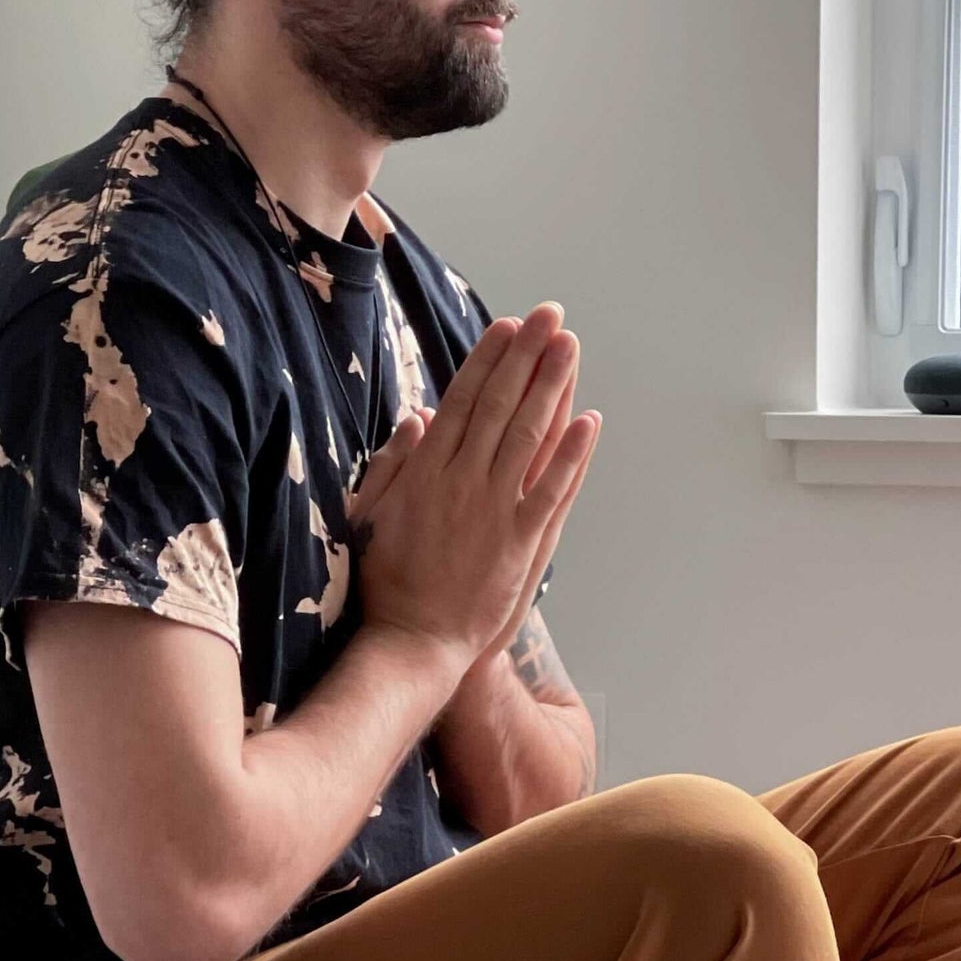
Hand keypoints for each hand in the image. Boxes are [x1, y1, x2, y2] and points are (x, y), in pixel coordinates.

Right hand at [345, 303, 600, 669]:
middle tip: (551, 317)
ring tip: (570, 349)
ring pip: (529, 436)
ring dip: (552, 388)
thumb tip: (419, 417)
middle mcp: (462, 482)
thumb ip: (393, 464)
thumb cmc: (386, 582)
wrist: (414, 642)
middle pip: (501, 405)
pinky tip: (588, 421)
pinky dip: (571, 455)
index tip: (508, 327)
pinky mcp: (521, 543)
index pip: (464, 401)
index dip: (488, 360)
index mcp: (425, 472)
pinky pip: (552, 490)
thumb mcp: (371, 514)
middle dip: (527, 356)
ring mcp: (495, 511)